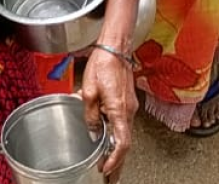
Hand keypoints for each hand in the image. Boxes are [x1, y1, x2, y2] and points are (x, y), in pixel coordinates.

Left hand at [81, 47, 137, 181]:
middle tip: (111, 178)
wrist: (115, 48)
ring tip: (109, 166)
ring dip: (117, 151)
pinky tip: (109, 142)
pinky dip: (118, 138)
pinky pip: (123, 124)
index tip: (106, 170)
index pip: (122, 143)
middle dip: (118, 163)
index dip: (115, 160)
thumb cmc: (103, 64)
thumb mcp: (88, 91)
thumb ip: (90, 115)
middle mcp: (129, 111)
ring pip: (125, 135)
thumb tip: (93, 133)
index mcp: (119, 110)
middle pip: (126, 144)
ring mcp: (130, 107)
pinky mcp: (127, 102)